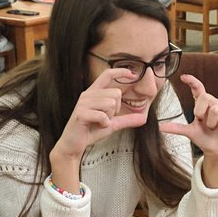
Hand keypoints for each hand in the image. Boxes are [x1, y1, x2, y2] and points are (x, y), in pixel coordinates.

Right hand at [48, 67, 147, 187]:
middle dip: (116, 109)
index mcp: (94, 93)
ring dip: (109, 117)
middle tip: (105, 118)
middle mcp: (88, 94)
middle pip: (115, 93)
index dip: (120, 72)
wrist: (74, 144)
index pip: (107, 75)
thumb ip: (126, 120)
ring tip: (99, 122)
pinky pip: (103, 116)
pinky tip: (95, 126)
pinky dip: (103, 124)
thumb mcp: (112, 124)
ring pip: (110, 104)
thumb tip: (143, 118)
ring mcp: (83, 103)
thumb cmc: (90, 131)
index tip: (133, 74)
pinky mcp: (81, 113)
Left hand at [159, 74, 217, 187]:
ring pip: (216, 109)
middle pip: (206, 97)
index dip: (192, 82)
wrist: (216, 150)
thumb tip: (162, 127)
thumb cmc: (204, 138)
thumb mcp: (190, 132)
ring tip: (213, 128)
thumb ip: (177, 128)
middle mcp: (213, 104)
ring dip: (212, 124)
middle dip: (201, 111)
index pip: (198, 89)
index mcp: (202, 106)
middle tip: (202, 122)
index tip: (183, 77)